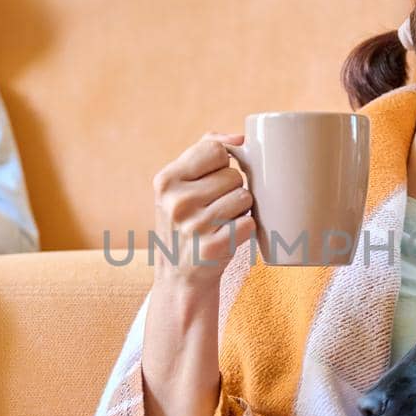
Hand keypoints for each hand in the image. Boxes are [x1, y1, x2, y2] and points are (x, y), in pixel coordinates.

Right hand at [150, 132, 256, 293]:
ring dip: (240, 209)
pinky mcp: (213, 248)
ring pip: (244, 197)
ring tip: (222, 222)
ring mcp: (195, 226)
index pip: (215, 149)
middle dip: (231, 190)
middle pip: (234, 175)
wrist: (178, 277)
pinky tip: (228, 236)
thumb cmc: (186, 221)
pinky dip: (245, 229)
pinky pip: (249, 222)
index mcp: (166, 181)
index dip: (223, 163)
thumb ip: (204, 151)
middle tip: (215, 208)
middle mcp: (177, 202)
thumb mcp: (179, 186)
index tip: (213, 178)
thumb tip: (241, 138)